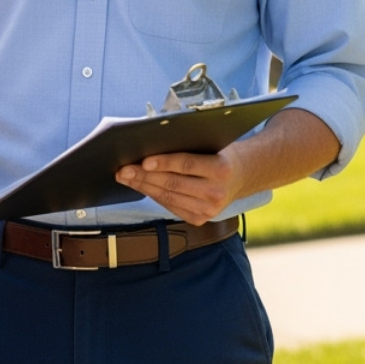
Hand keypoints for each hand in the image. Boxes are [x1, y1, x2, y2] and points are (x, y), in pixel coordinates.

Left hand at [115, 148, 245, 225]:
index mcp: (221, 169)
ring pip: (168, 197)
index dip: (163, 162)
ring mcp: (209, 210)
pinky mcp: (200, 219)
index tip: (143, 160)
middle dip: (144, 176)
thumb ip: (187, 145)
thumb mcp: (210, 144)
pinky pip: (170, 206)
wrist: (241, 177)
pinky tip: (140, 186)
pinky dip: (153, 195)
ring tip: (125, 177)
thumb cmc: (220, 153)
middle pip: (173, 183)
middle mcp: (216, 192)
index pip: (186, 165)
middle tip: (123, 169)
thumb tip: (150, 144)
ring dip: (143, 187)